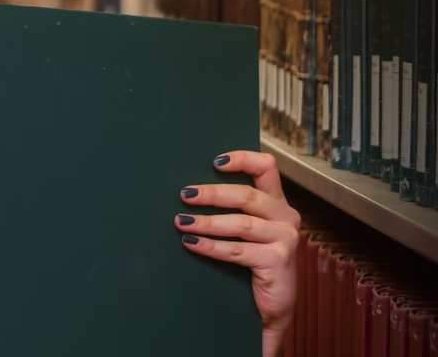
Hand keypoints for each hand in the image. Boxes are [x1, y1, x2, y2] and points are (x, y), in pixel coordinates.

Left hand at [175, 150, 299, 356]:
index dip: (242, 159)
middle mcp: (286, 216)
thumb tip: (189, 192)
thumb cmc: (253, 264)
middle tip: (184, 195)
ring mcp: (285, 238)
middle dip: (212, 194)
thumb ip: (232, 210)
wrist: (272, 307)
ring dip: (207, 222)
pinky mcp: (279, 260)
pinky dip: (211, 246)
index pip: (267, 168)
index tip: (214, 161)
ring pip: (241, 223)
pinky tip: (191, 243)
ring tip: (181, 222)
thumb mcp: (246, 232)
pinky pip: (238, 250)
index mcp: (277, 203)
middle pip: (247, 195)